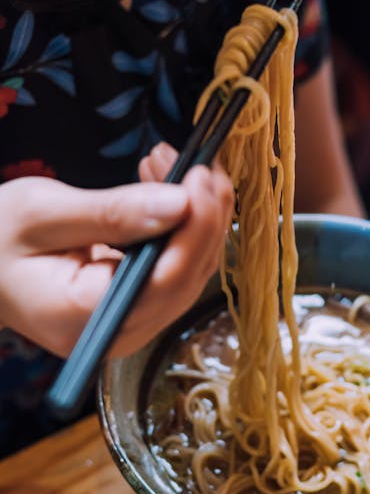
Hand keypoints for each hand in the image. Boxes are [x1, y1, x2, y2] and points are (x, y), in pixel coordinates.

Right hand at [0, 146, 233, 357]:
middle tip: (197, 162)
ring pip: (190, 272)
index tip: (201, 178)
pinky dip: (182, 227)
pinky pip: (175, 268)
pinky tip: (168, 188)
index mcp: (84, 316)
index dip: (195, 229)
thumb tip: (179, 202)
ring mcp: (130, 323)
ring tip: (177, 165)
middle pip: (187, 278)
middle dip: (203, 215)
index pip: (165, 280)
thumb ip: (112, 212)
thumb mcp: (42, 213)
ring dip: (196, 216)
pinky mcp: (136, 306)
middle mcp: (117, 331)